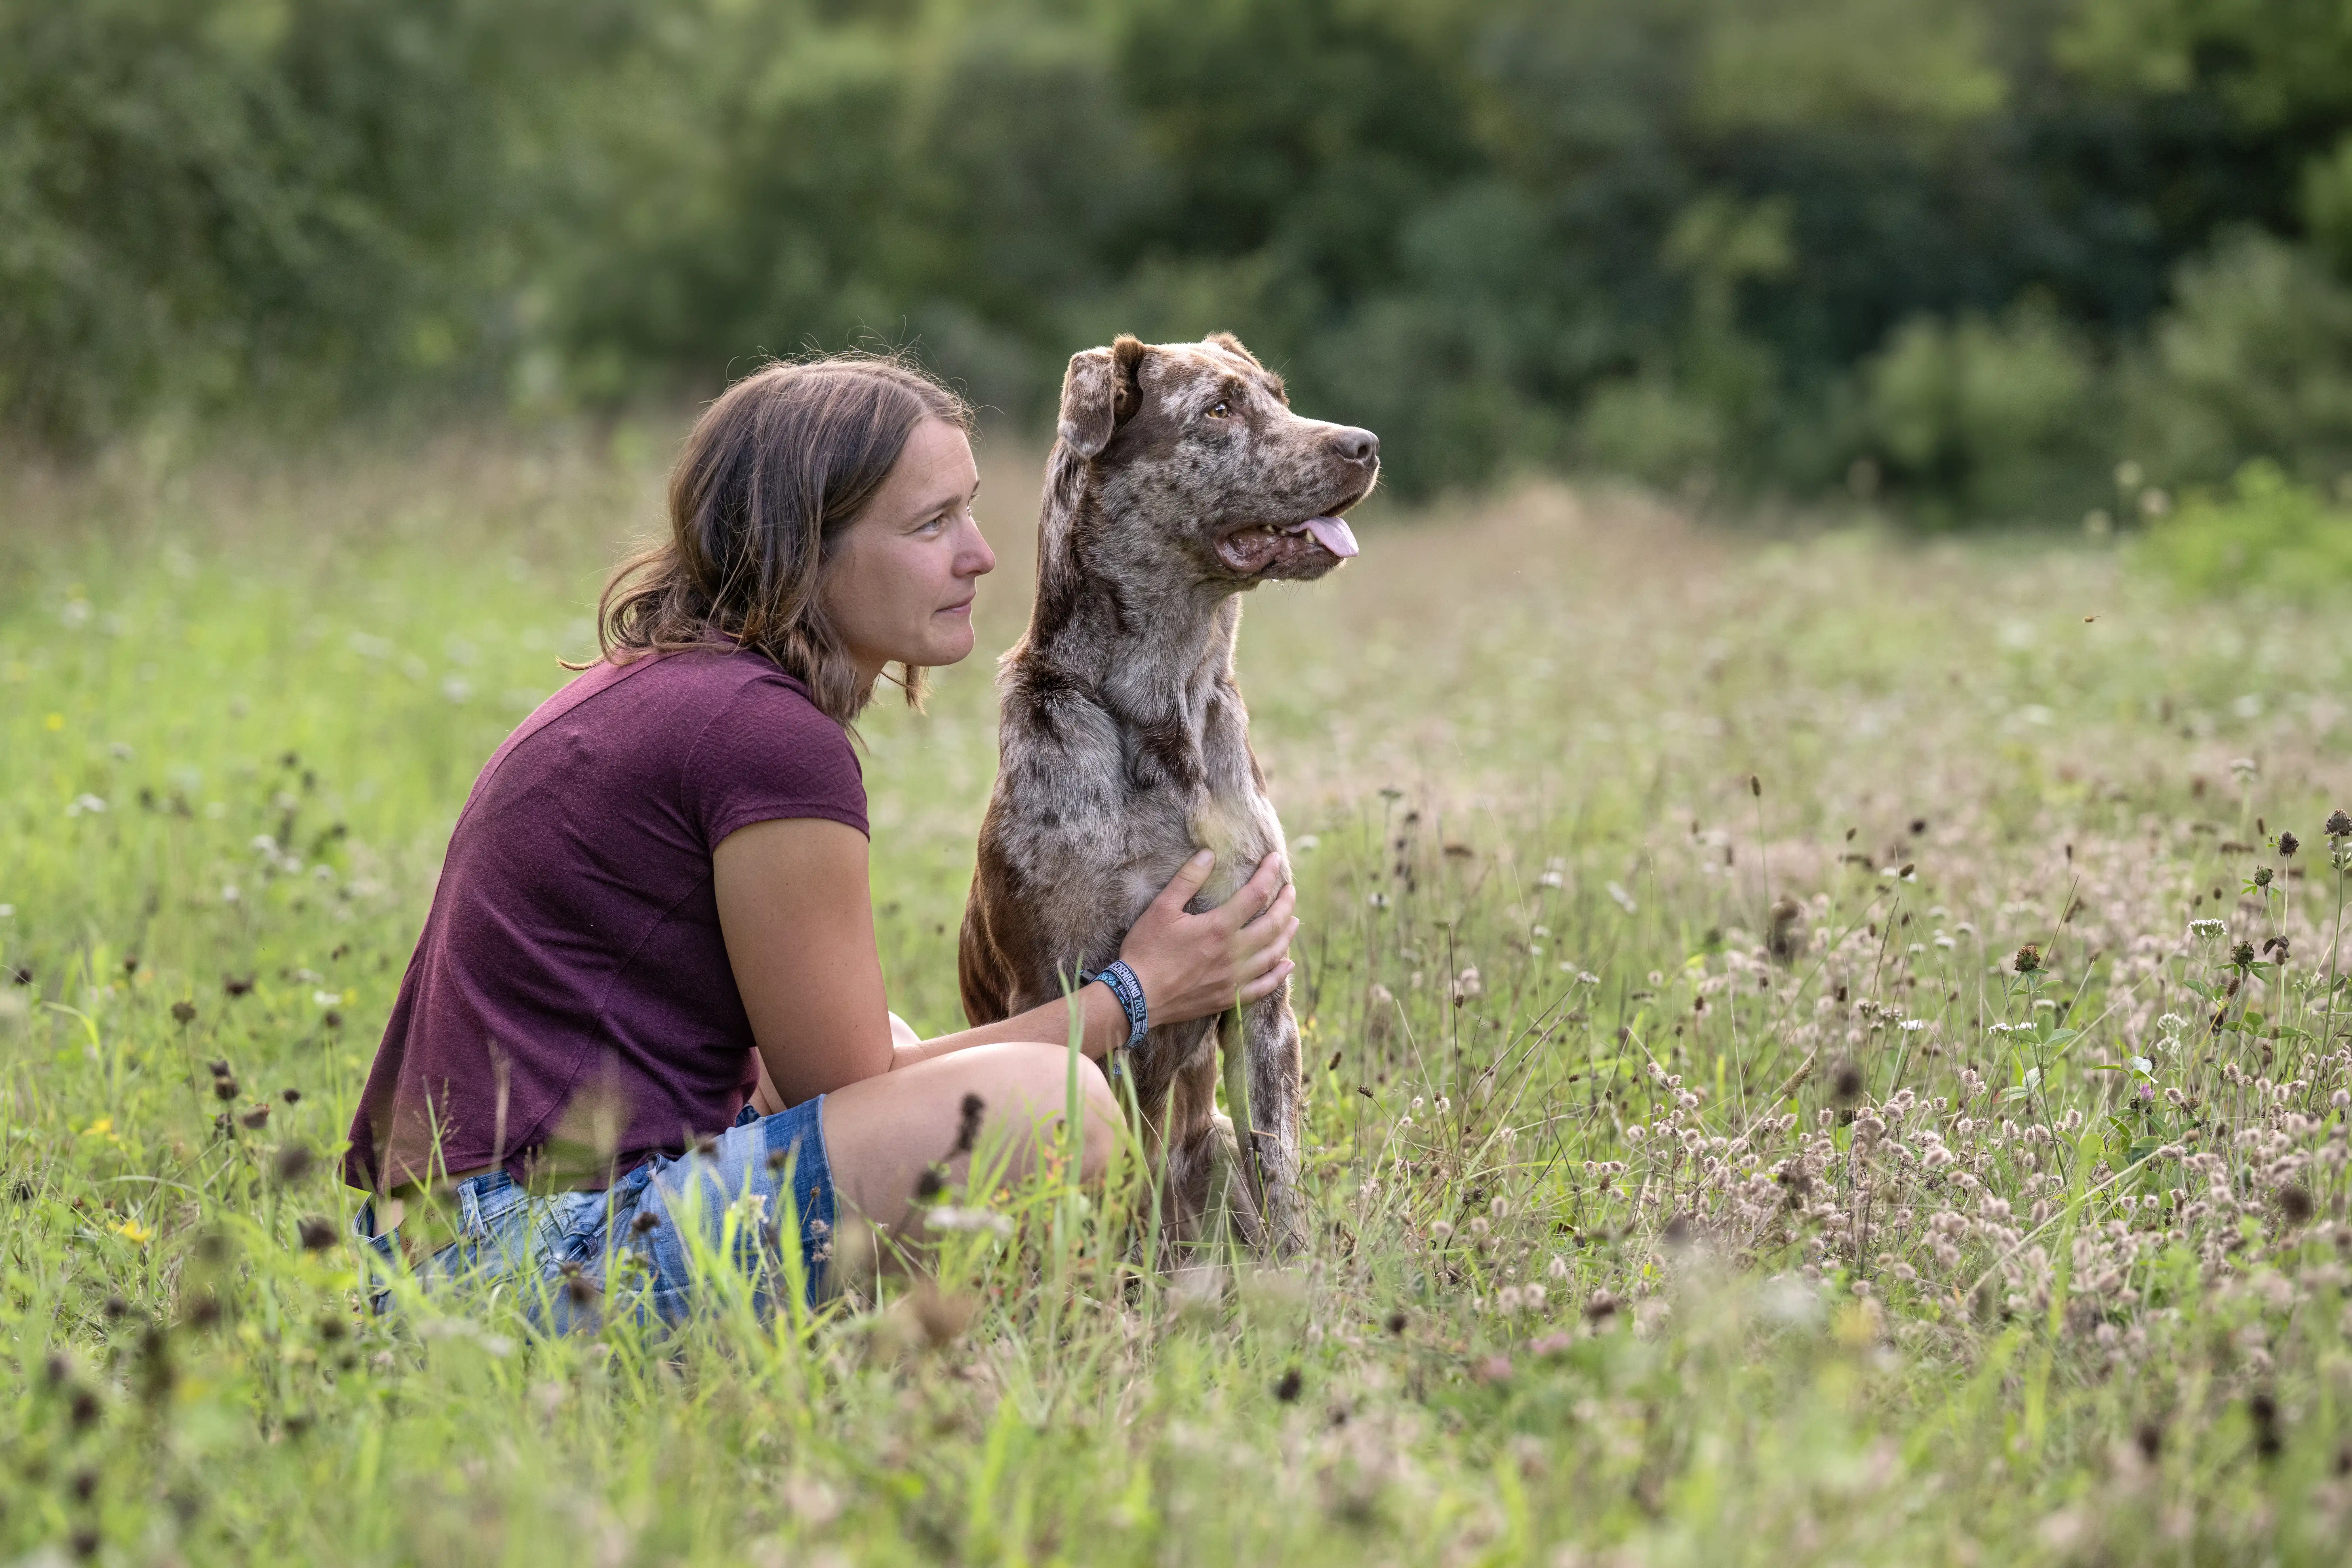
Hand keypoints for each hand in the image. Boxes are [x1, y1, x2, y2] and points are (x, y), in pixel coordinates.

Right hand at [1118, 851, 1297, 1027]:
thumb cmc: (1146, 949)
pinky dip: (1279, 974)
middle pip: (1272, 925)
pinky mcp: (1228, 997)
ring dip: (1286, 935)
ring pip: (1273, 955)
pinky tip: (1287, 964)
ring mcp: (1233, 978)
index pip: (1255, 894)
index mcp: (1218, 927)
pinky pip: (1264, 987)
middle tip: (1291, 890)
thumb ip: (1187, 880)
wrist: (1137, 996)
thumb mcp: (1162, 908)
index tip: (1274, 859)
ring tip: (1294, 921)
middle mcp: (1233, 953)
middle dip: (1285, 904)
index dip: (1268, 874)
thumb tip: (1208, 854)